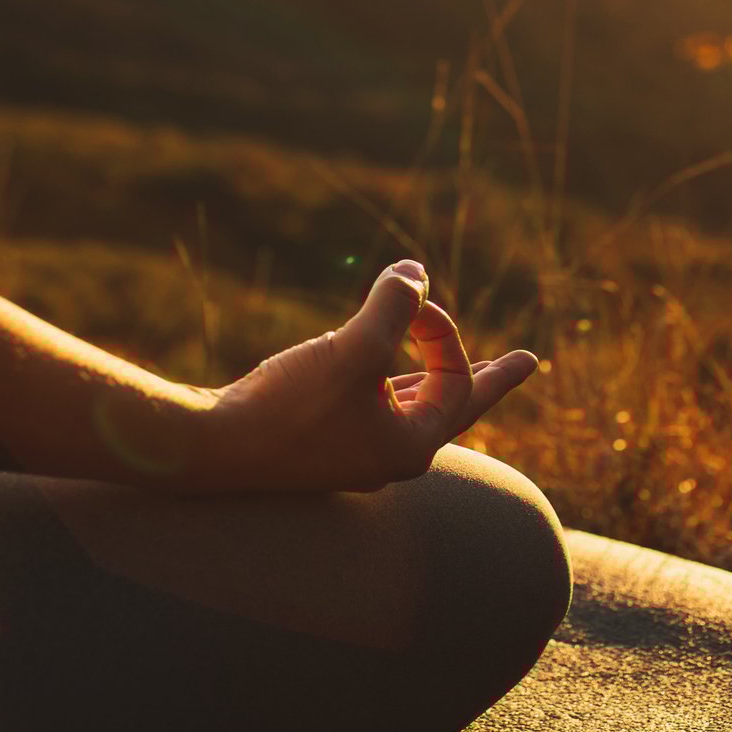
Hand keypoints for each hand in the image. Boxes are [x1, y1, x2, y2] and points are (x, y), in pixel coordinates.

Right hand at [196, 260, 537, 492]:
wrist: (206, 450)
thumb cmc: (286, 407)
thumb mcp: (352, 349)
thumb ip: (393, 308)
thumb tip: (417, 273)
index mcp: (411, 446)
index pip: (457, 382)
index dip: (442, 331)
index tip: (407, 301)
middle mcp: (388, 458)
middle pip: (451, 408)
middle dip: (486, 379)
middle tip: (525, 364)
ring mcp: (351, 455)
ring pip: (406, 407)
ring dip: (426, 374)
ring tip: (452, 364)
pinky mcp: (316, 445)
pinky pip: (367, 409)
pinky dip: (379, 379)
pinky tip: (371, 369)